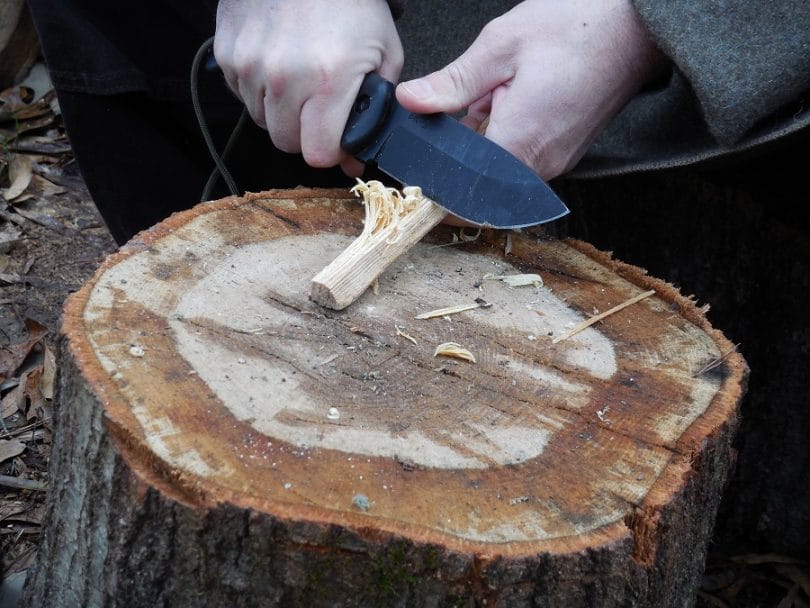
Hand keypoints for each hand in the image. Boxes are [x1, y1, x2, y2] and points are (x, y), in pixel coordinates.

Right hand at [215, 0, 403, 174]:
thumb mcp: (384, 54)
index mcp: (328, 80)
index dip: (332, 152)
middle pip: (287, 143)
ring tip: (299, 78)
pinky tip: (278, 62)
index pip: (317, 154)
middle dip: (306, 133)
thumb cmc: (350, 3)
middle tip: (320, 107)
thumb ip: (377, 111)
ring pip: (262, 122)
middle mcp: (284, 77)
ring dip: (281, 112)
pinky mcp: (227, 55)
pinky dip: (260, 89)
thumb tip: (354, 160)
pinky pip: (242, 95)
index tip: (338, 140)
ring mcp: (250, 65)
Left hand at [395, 0, 664, 179]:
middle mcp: (540, 164)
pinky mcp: (563, 155)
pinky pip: (520, 161)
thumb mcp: (500, 45)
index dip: (437, 186)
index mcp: (520, 142)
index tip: (421, 172)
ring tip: (493, 99)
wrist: (635, 27)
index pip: (463, 190)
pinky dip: (504, 141)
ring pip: (499, 174)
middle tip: (461, 115)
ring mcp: (555, 163)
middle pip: (480, 185)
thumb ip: (452, 82)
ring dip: (483, 147)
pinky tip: (507, 104)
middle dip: (459, 160)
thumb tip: (411, 101)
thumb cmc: (577, 27)